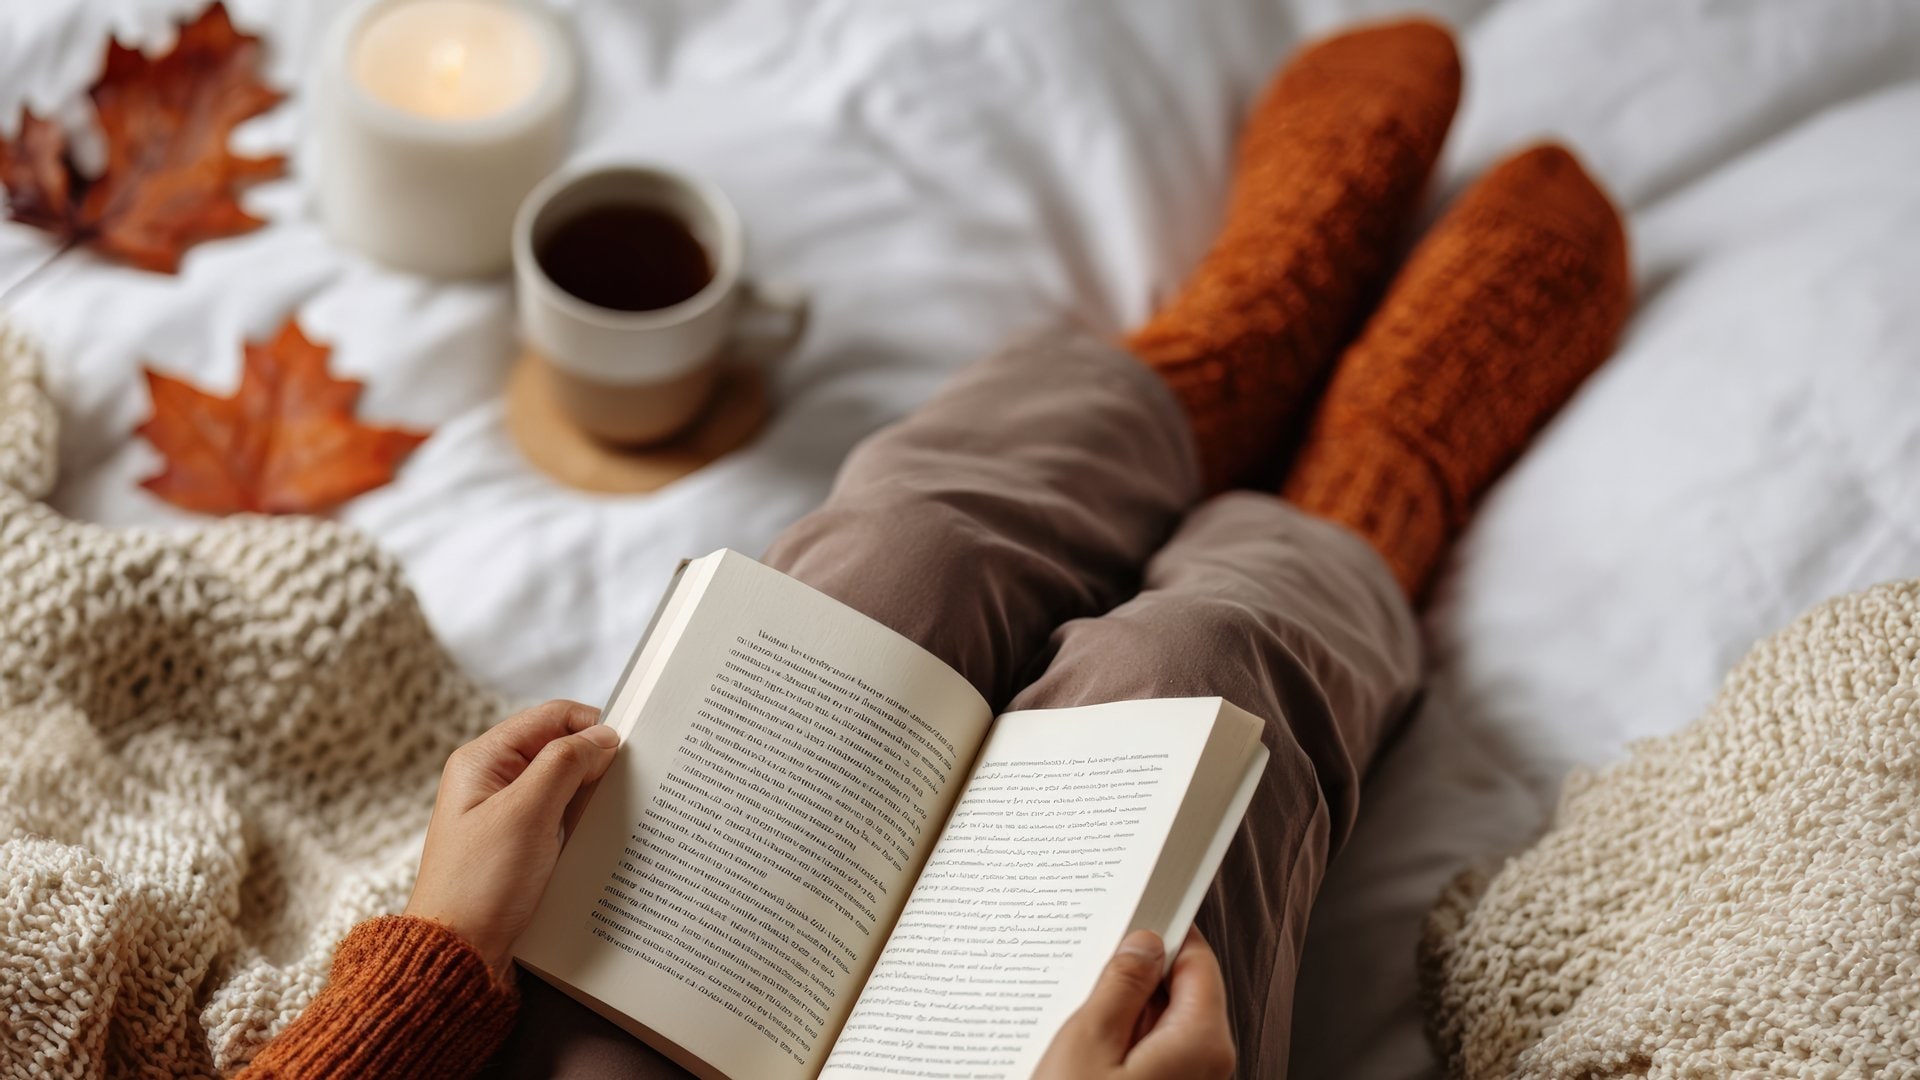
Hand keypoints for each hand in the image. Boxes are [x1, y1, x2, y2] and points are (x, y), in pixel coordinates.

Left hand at [405, 700, 620, 978]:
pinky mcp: (519, 844)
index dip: (592, 726)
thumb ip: (565, 764)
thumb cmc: (481, 884)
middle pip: (559, 748)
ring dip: (592, 794)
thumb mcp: (527, 814)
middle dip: (596, 762)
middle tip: (630, 782)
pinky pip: (561, 817)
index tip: (629, 749)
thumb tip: (604, 736)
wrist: (459, 955)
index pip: (551, 717)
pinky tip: (602, 835)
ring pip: (564, 784)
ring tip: (619, 810)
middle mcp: (493, 780)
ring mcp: (506, 813)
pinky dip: (583, 820)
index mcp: (483, 759)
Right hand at [1033, 928, 1235, 1079]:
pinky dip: (1122, 1037)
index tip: (1137, 911)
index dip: (1166, 930)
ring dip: (1125, 1009)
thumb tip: (1141, 948)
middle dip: (1138, 971)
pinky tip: (1084, 1041)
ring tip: (1078, 1011)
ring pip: (1162, 1022)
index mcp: (1201, 1042)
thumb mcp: (1089, 1043)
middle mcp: (1206, 1065)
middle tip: (1093, 960)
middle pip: (1181, 991)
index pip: (1197, 960)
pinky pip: (1150, 1050)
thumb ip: (1120, 986)